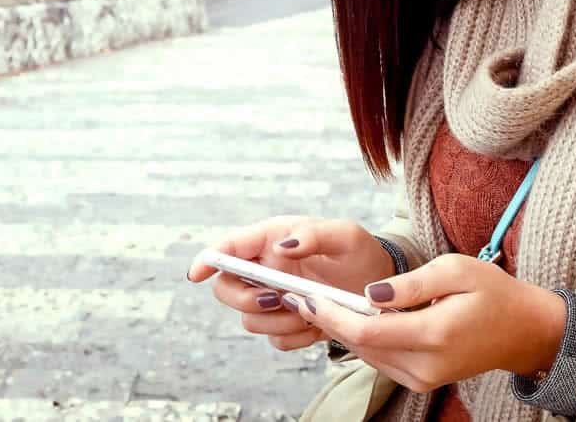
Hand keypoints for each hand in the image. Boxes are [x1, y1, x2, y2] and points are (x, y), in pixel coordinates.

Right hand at [186, 216, 396, 351]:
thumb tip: (280, 247)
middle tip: (279, 299)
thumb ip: (314, 235)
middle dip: (247, 300)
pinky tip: (318, 324)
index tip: (196, 274)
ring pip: (249, 319)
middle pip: (226, 289)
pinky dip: (294, 337)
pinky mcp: (286, 324)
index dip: (207, 260)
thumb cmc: (361, 252)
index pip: (228, 247)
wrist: (379, 286)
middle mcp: (265, 269)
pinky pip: (274, 340)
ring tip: (313, 311)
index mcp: (271, 238)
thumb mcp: (345, 235)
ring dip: (279, 322)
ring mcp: (272, 298)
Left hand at [282, 253, 567, 392]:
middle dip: (326, 320)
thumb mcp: (455, 269)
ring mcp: (423, 377)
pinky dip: (361, 339)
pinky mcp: (422, 380)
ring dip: (339, 330)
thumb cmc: (492, 291)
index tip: (304, 294)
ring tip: (313, 301)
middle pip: (359, 346)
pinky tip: (346, 317)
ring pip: (366, 355)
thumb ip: (410, 283)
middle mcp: (425, 365)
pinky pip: (381, 359)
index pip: (365, 331)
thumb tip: (368, 294)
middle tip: (295, 295)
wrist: (524, 330)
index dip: (330, 314)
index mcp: (433, 334)